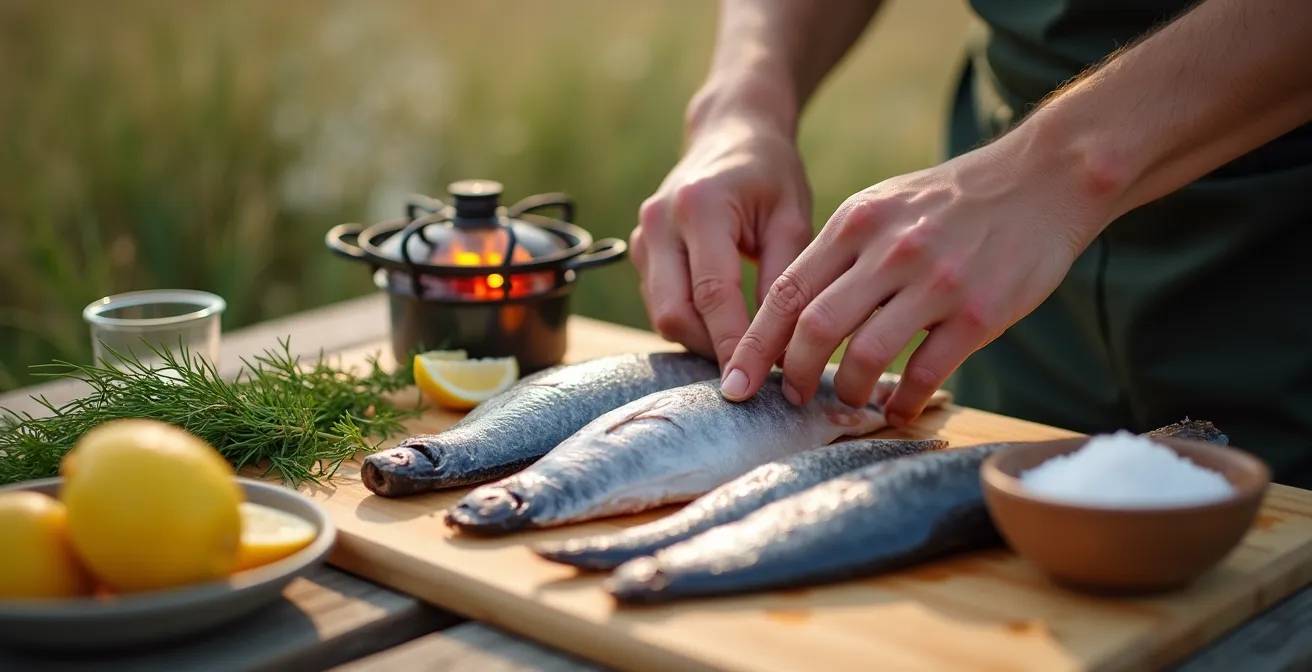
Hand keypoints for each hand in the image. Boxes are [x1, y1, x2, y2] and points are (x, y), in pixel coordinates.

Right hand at [630, 115, 814, 366]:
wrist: (730, 133)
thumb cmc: (770, 175)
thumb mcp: (791, 219)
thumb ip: (783, 280)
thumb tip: (776, 349)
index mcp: (699, 206)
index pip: (711, 294)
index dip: (731, 345)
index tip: (753, 384)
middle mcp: (659, 221)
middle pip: (673, 313)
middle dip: (711, 350)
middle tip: (754, 372)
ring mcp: (642, 236)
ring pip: (662, 314)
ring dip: (701, 340)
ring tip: (745, 350)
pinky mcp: (639, 250)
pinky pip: (660, 302)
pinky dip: (691, 323)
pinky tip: (725, 328)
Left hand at [717, 137, 1117, 425]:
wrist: (1044, 178)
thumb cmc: (953, 200)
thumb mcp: (883, 205)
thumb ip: (840, 251)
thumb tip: (794, 310)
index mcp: (856, 222)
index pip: (787, 290)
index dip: (756, 342)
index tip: (736, 379)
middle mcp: (889, 250)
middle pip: (815, 325)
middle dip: (793, 373)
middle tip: (791, 397)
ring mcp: (936, 282)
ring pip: (867, 354)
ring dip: (848, 390)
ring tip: (846, 403)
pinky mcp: (980, 312)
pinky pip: (927, 371)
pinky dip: (904, 400)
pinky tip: (897, 409)